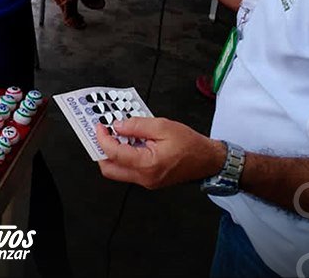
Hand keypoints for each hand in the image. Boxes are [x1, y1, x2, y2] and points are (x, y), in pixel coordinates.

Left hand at [95, 117, 225, 188]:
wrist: (208, 160)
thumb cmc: (191, 145)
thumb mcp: (163, 126)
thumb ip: (137, 125)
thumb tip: (118, 126)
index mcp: (148, 164)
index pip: (114, 154)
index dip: (103, 139)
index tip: (100, 127)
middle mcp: (145, 177)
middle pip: (110, 170)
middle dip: (101, 151)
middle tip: (101, 134)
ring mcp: (147, 181)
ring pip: (118, 172)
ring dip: (112, 154)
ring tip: (115, 136)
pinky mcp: (149, 180)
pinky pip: (129, 171)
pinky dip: (124, 157)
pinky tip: (128, 143)